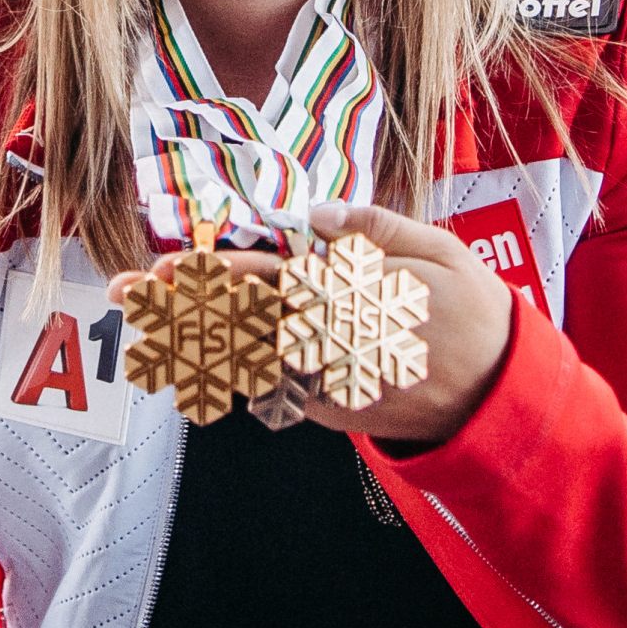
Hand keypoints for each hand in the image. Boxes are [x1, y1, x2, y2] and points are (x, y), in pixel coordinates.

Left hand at [109, 199, 514, 449]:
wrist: (500, 397)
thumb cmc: (473, 311)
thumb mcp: (439, 250)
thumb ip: (375, 229)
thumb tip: (316, 218)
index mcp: (353, 293)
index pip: (266, 279)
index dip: (209, 272)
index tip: (165, 268)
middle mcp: (331, 340)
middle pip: (240, 319)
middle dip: (182, 305)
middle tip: (126, 293)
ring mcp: (328, 381)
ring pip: (247, 357)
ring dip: (192, 339)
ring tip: (145, 323)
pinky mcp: (334, 409)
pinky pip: (274, 387)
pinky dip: (234, 371)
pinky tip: (199, 357)